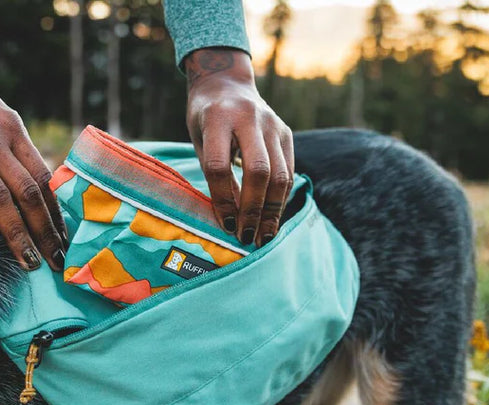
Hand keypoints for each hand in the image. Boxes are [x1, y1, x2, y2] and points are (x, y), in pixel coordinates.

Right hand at [0, 8, 66, 270]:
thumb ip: (13, 151)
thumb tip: (37, 193)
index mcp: (12, 128)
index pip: (42, 177)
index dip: (54, 212)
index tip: (63, 240)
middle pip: (26, 192)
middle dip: (42, 231)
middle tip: (53, 261)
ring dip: (15, 233)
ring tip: (27, 260)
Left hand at [184, 48, 293, 246]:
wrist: (226, 83)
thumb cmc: (205, 119)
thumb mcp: (200, 140)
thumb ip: (215, 174)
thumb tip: (232, 220)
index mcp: (217, 118)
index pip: (219, 165)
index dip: (222, 199)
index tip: (226, 226)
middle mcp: (249, 118)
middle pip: (258, 170)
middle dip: (253, 209)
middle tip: (247, 237)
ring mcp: (272, 124)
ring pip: (280, 174)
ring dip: (272, 210)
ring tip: (264, 235)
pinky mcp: (286, 132)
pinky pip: (288, 171)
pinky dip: (281, 198)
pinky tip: (272, 218)